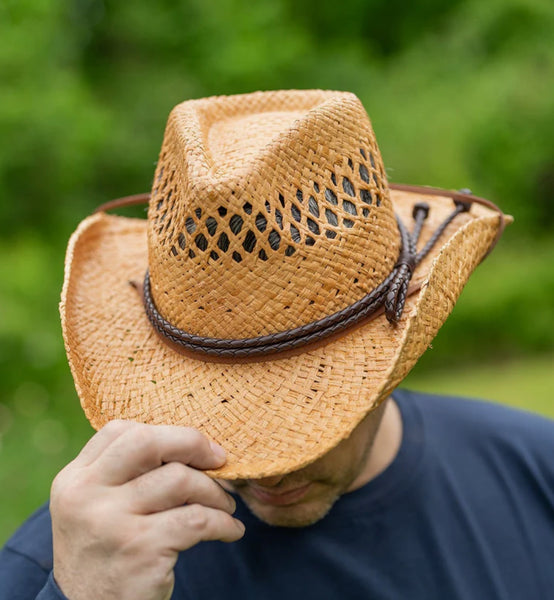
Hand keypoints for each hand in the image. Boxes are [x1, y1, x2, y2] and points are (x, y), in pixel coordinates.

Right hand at [50, 420, 243, 599]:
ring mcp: (111, 522)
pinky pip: (197, 519)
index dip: (165, 432)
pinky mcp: (140, 550)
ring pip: (180, 479)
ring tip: (224, 506)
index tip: (194, 447)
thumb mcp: (98, 506)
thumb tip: (192, 442)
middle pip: (149, 442)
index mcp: (75, 478)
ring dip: (215, 492)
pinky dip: (224, 523)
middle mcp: (86, 495)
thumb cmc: (107, 551)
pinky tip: (231, 530)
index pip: (120, 431)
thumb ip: (126, 472)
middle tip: (220, 460)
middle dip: (193, 444)